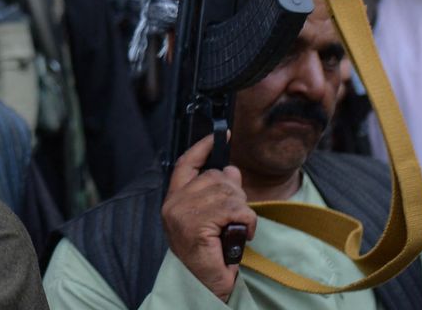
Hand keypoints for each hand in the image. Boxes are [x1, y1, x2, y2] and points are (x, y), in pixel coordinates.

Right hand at [162, 134, 256, 302]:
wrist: (206, 287)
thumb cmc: (210, 256)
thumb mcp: (214, 218)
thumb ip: (218, 193)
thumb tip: (232, 170)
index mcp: (174, 201)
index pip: (187, 164)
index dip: (204, 147)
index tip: (222, 135)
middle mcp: (174, 205)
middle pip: (217, 177)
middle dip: (235, 195)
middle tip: (235, 218)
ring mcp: (183, 215)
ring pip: (229, 193)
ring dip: (242, 212)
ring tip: (236, 230)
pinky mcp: (197, 225)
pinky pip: (236, 209)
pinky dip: (247, 222)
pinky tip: (240, 235)